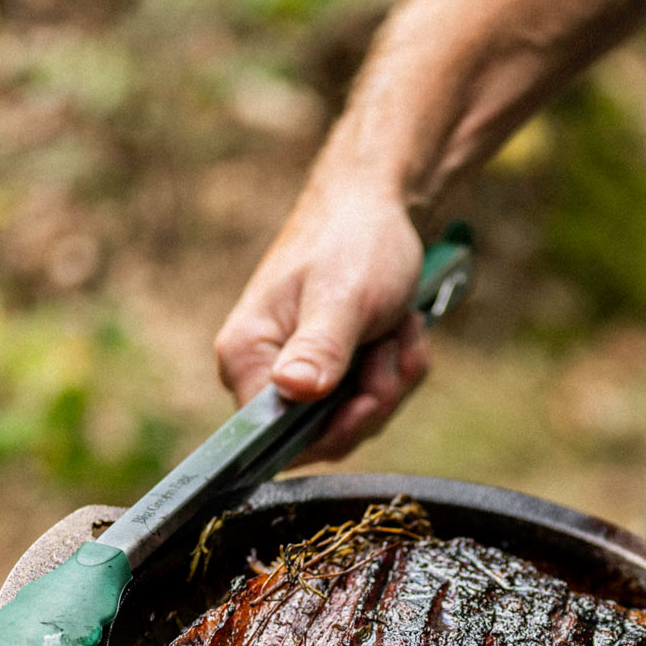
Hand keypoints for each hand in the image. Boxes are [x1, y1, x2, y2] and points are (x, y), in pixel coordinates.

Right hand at [214, 188, 430, 462]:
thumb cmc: (354, 241)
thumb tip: (292, 390)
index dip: (328, 432)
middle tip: (388, 346)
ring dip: (391, 377)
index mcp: (245, 356)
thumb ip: (320, 347)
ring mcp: (301, 375)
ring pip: (355, 419)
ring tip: (395, 325)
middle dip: (372, 398)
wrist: (378, 207)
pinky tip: (400, 327)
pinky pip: (373, 399)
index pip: (273, 439)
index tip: (367, 399)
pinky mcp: (332, 373)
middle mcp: (264, 373)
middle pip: (323, 436)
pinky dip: (398, 368)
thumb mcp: (343, 297)